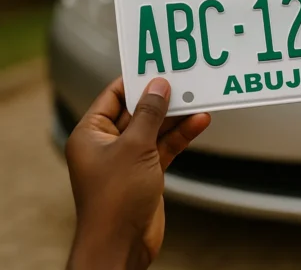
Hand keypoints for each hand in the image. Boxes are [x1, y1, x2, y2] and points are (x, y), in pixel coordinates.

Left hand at [65, 77, 210, 269]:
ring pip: (155, 128)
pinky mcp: (146, 172)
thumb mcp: (135, 146)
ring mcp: (128, 158)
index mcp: (90, 133)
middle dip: (162, 98)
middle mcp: (107, 144)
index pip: (114, 95)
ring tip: (199, 98)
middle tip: (185, 81)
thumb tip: (158, 86)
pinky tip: (200, 122)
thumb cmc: (115, 198)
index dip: (137, 81)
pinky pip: (165, 146)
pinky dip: (181, 135)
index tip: (159, 68)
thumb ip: (149, 114)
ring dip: (177, 116)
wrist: (122, 243)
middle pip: (138, 111)